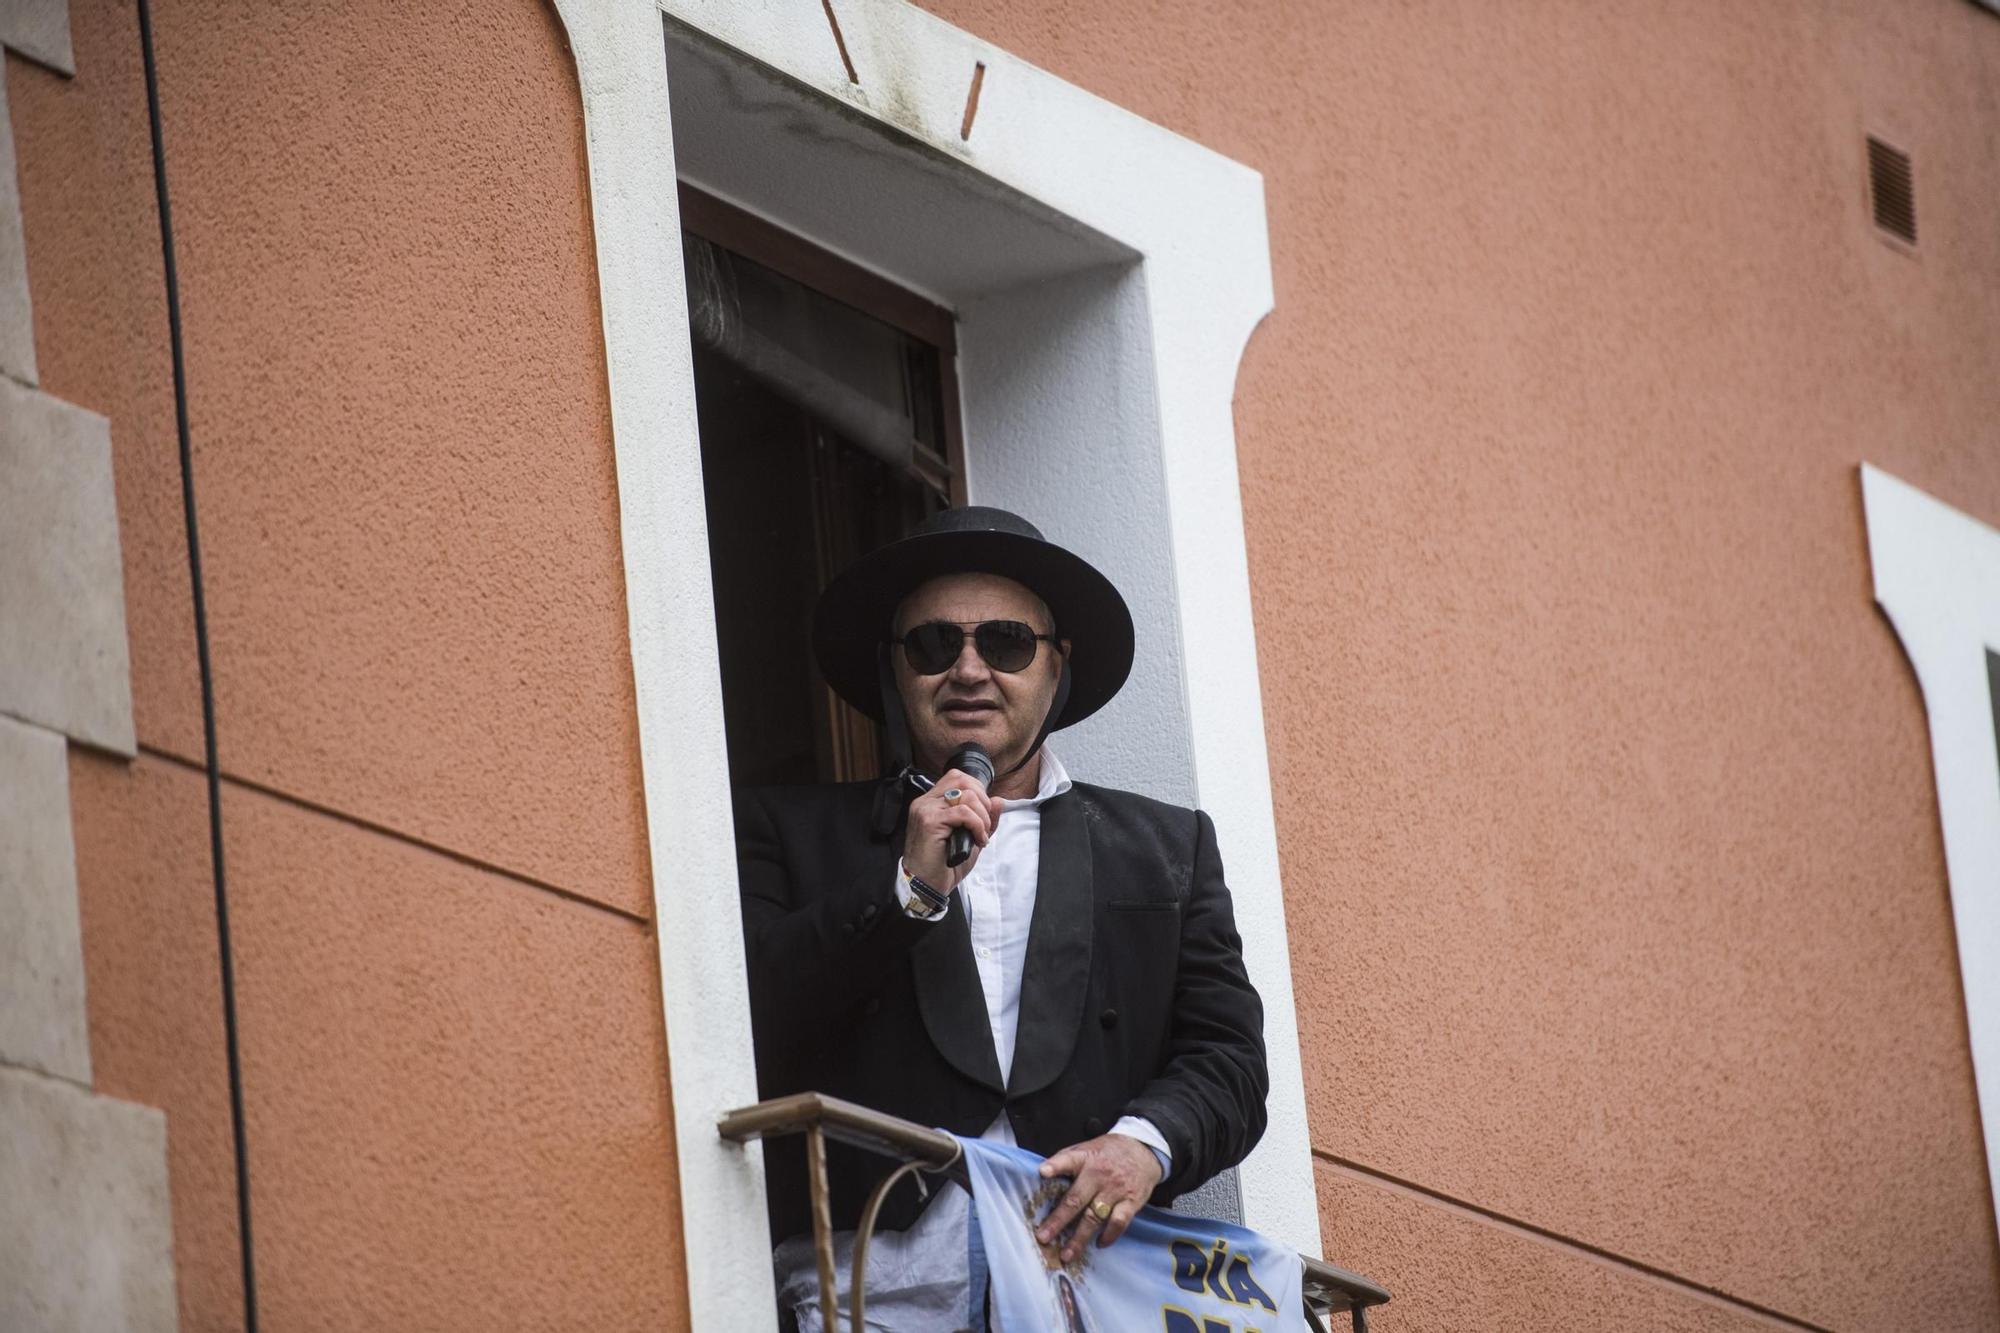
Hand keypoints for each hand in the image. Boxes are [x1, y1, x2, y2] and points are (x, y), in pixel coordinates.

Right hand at [902, 769, 1005, 891]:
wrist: (926, 886)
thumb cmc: (944, 865)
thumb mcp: (970, 838)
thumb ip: (984, 819)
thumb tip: (999, 800)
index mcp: (931, 802)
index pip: (957, 778)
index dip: (977, 790)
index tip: (984, 814)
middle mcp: (925, 801)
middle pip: (962, 780)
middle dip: (982, 801)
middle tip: (984, 825)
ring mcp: (925, 809)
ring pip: (965, 796)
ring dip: (982, 816)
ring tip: (981, 836)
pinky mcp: (929, 821)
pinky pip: (963, 813)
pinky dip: (977, 825)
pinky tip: (978, 840)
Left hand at [1035, 1133, 1164, 1259]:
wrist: (1143, 1150)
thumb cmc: (1108, 1152)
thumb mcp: (1087, 1148)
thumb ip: (1067, 1160)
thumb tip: (1042, 1176)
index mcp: (1085, 1158)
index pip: (1068, 1159)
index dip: (1055, 1166)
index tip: (1042, 1172)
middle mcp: (1099, 1174)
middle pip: (1076, 1199)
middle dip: (1058, 1220)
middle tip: (1043, 1237)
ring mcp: (1115, 1189)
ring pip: (1094, 1217)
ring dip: (1079, 1238)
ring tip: (1067, 1255)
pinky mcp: (1131, 1202)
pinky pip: (1118, 1222)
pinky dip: (1109, 1235)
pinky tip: (1099, 1244)